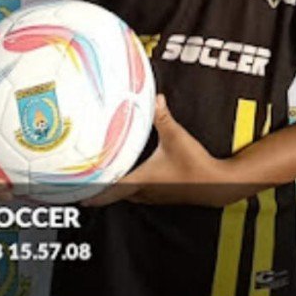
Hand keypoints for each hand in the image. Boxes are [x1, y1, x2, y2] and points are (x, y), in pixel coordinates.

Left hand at [82, 95, 229, 207]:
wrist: (217, 184)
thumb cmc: (195, 165)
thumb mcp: (176, 137)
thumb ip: (163, 117)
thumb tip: (156, 98)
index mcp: (142, 180)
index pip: (111, 190)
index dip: (93, 194)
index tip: (77, 196)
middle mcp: (145, 191)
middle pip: (116, 194)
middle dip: (101, 188)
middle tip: (87, 182)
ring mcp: (155, 195)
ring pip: (128, 194)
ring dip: (116, 188)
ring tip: (105, 178)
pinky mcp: (164, 194)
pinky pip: (140, 193)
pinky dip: (131, 186)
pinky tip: (133, 176)